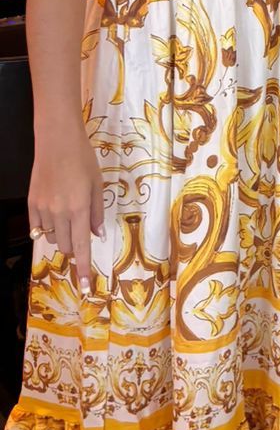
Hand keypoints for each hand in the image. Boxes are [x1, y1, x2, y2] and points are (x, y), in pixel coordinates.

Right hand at [27, 133, 103, 291]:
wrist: (57, 141)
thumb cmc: (83, 160)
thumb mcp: (97, 185)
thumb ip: (96, 213)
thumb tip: (96, 236)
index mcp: (79, 209)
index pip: (82, 247)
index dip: (84, 269)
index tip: (86, 288)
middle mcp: (59, 213)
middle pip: (66, 246)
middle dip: (74, 246)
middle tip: (80, 231)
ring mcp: (43, 209)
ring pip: (51, 238)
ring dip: (61, 236)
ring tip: (68, 215)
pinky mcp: (31, 203)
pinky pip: (37, 227)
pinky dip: (46, 227)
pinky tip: (53, 215)